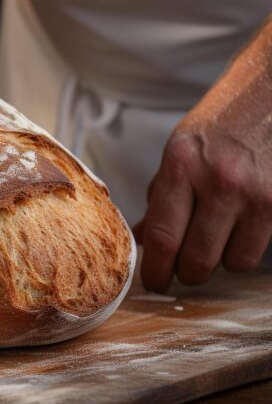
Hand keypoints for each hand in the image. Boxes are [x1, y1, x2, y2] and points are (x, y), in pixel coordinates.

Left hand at [135, 17, 271, 291]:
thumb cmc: (224, 120)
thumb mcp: (181, 150)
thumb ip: (162, 195)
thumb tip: (143, 239)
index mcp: (181, 166)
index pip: (161, 237)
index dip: (155, 270)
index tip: (153, 282)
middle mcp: (218, 182)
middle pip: (196, 260)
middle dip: (187, 274)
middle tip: (184, 270)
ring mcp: (256, 194)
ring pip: (232, 262)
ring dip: (222, 261)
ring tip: (218, 240)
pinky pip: (260, 250)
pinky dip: (249, 248)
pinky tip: (243, 230)